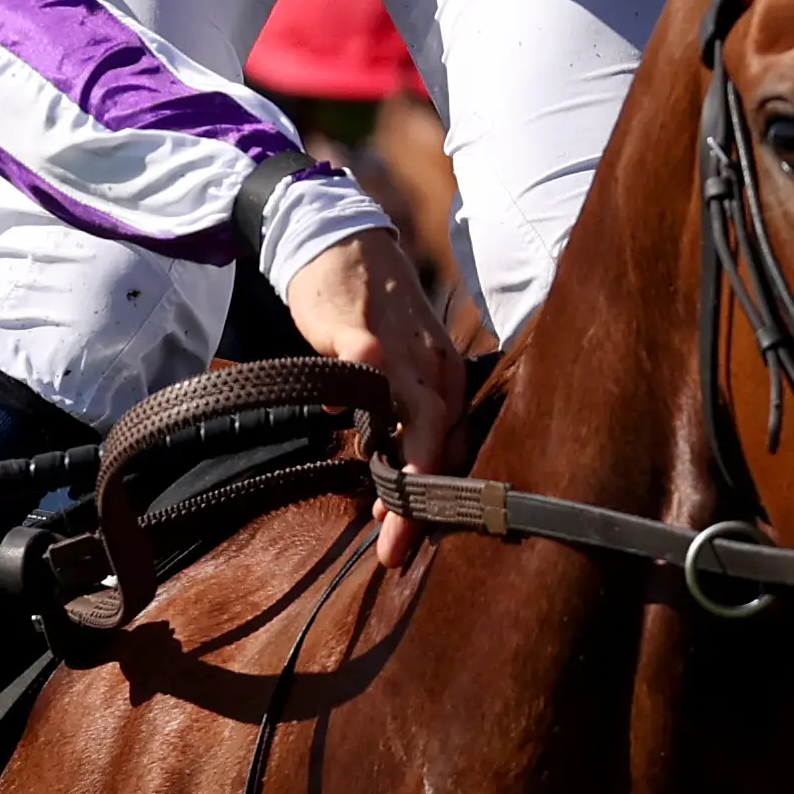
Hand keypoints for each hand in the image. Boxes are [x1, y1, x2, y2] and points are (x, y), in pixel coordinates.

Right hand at [279, 230, 464, 569]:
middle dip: (423, 504)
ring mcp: (401, 349)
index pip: (452, 451)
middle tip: (398, 553)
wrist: (341, 240)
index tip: (410, 548)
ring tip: (386, 520)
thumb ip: (391, 416)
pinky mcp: (360, 329)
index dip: (437, 503)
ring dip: (405, 471)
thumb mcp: (390, 369)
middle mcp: (435, 367)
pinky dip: (369, 394)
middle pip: (441, 443)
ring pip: (415, 416)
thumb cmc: (365, 311)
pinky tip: (352, 428)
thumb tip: (381, 465)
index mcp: (445, 380)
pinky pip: (369, 365)